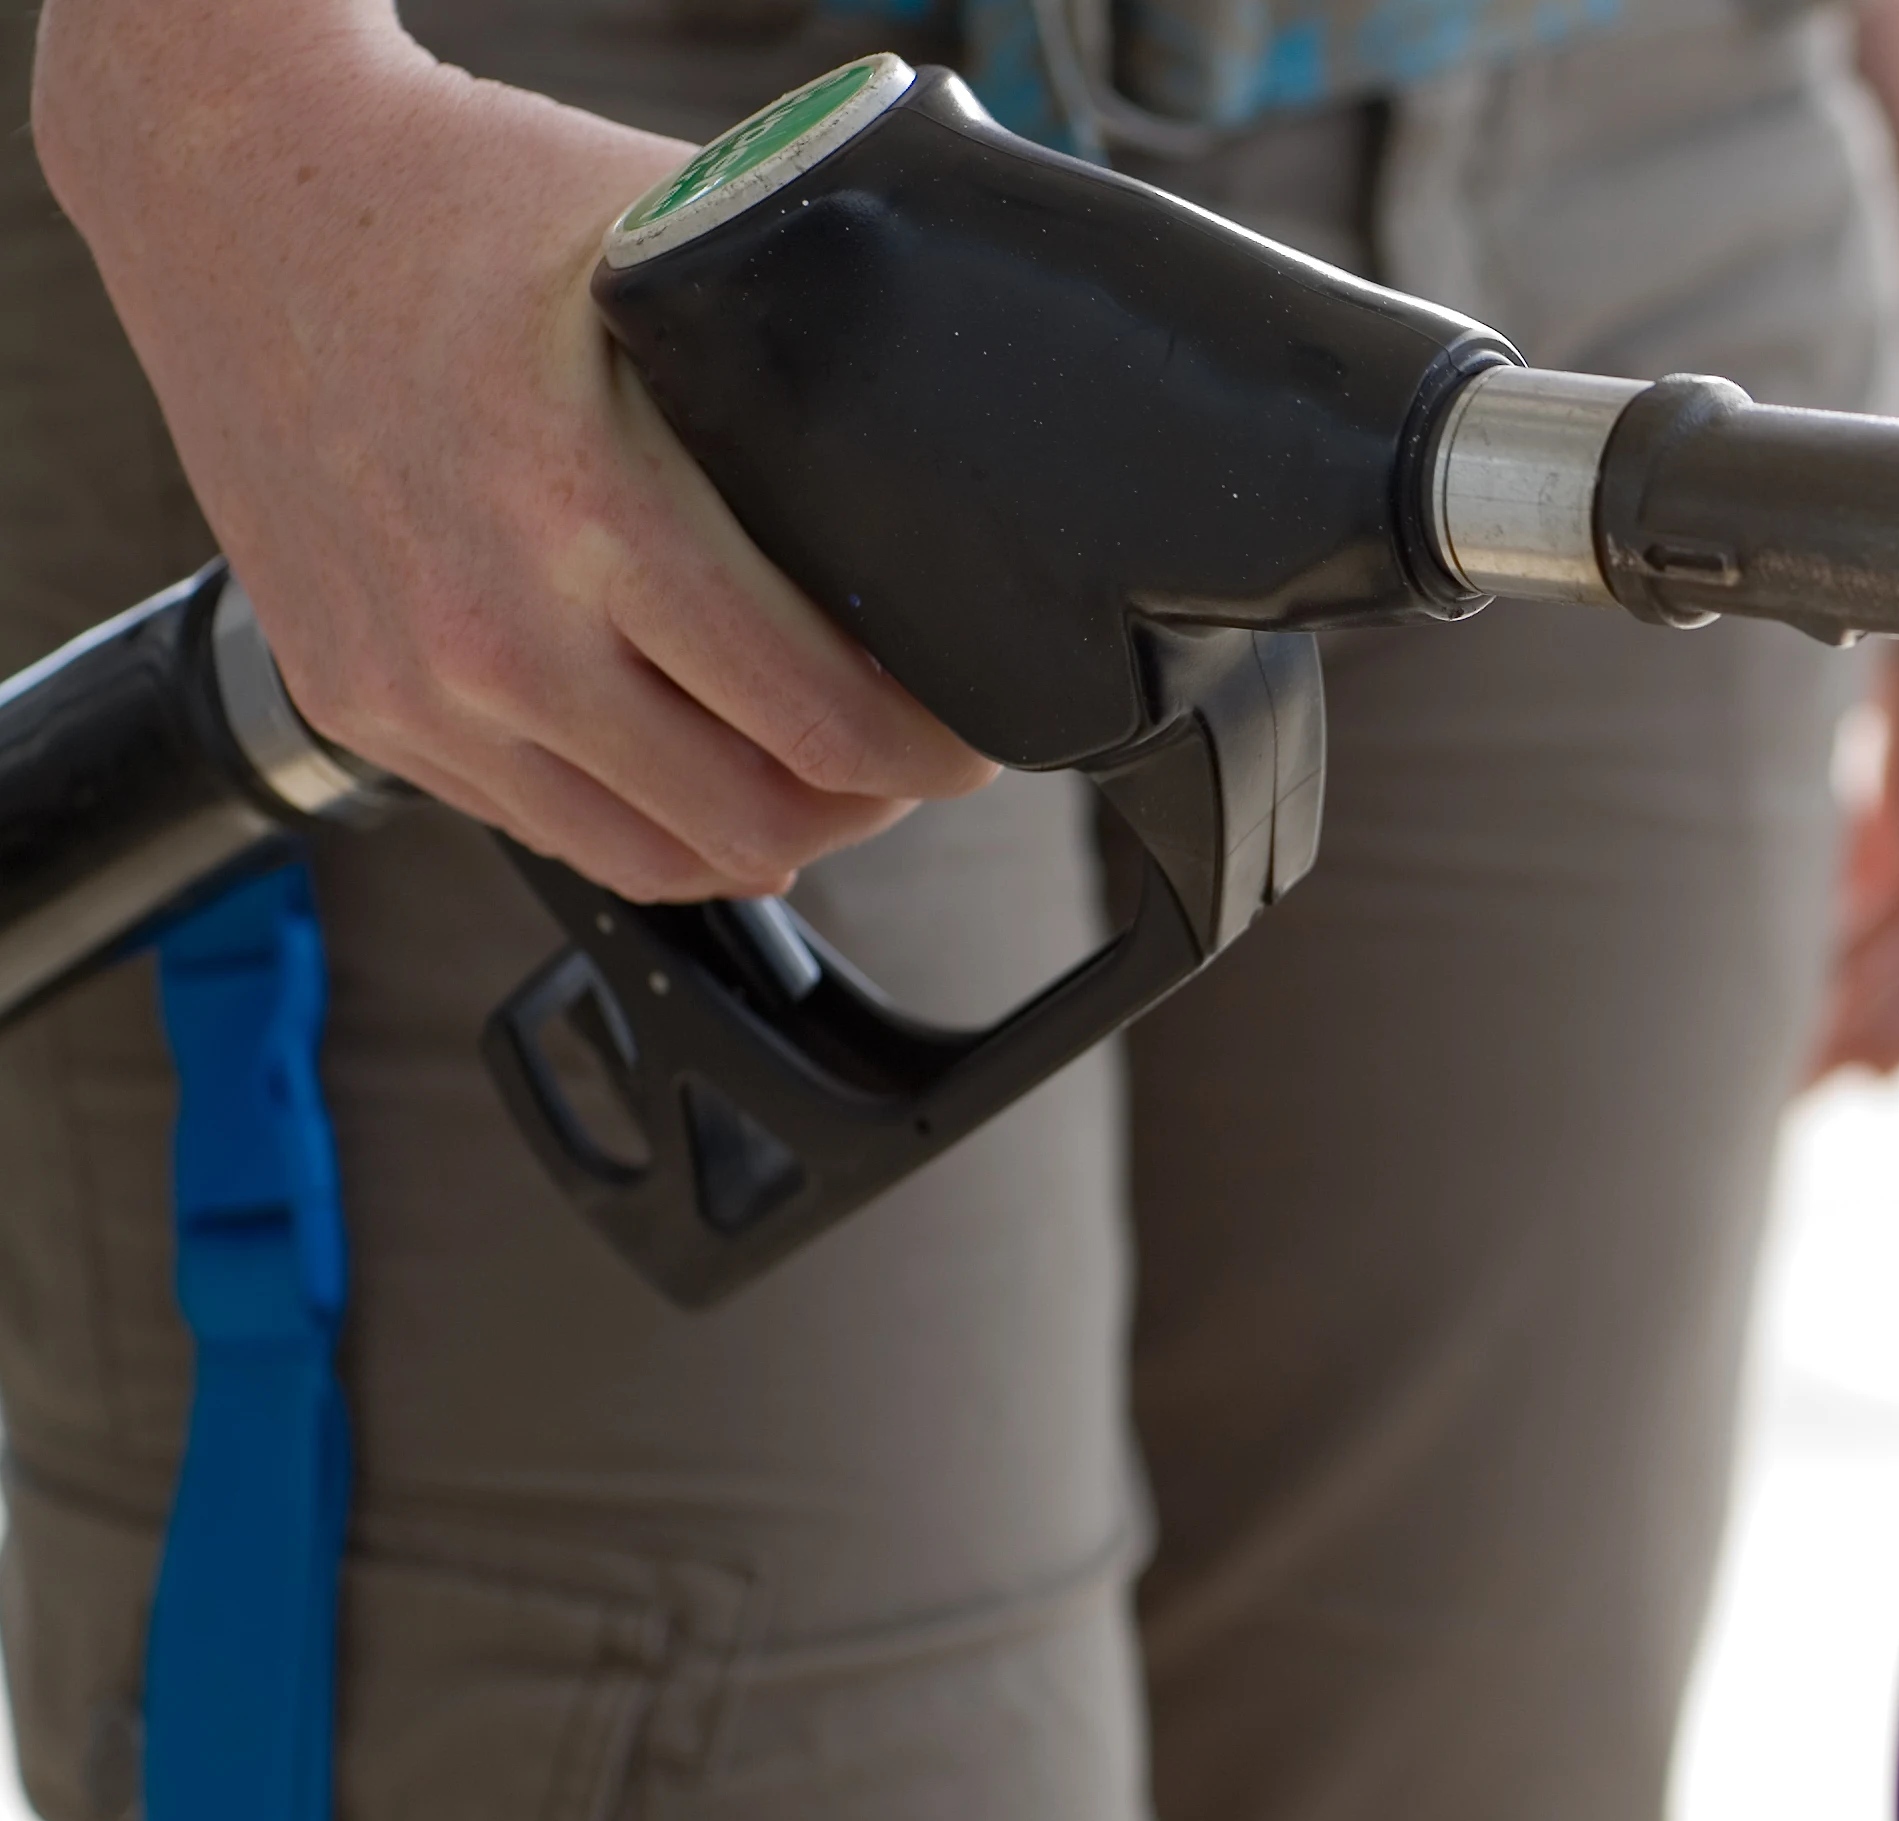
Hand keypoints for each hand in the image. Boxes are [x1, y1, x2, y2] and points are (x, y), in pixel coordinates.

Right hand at [33, 3, 991, 899]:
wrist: (231, 187)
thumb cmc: (453, 201)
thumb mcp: (665, 252)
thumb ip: (801, 363)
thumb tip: (944, 446)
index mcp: (591, 515)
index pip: (820, 720)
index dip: (928, 751)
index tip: (971, 735)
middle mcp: (490, 630)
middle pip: (750, 821)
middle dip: (863, 804)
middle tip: (905, 759)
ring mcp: (410, 684)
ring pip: (648, 858)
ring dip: (758, 835)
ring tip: (813, 778)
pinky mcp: (353, 704)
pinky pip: (539, 828)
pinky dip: (638, 820)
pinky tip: (689, 766)